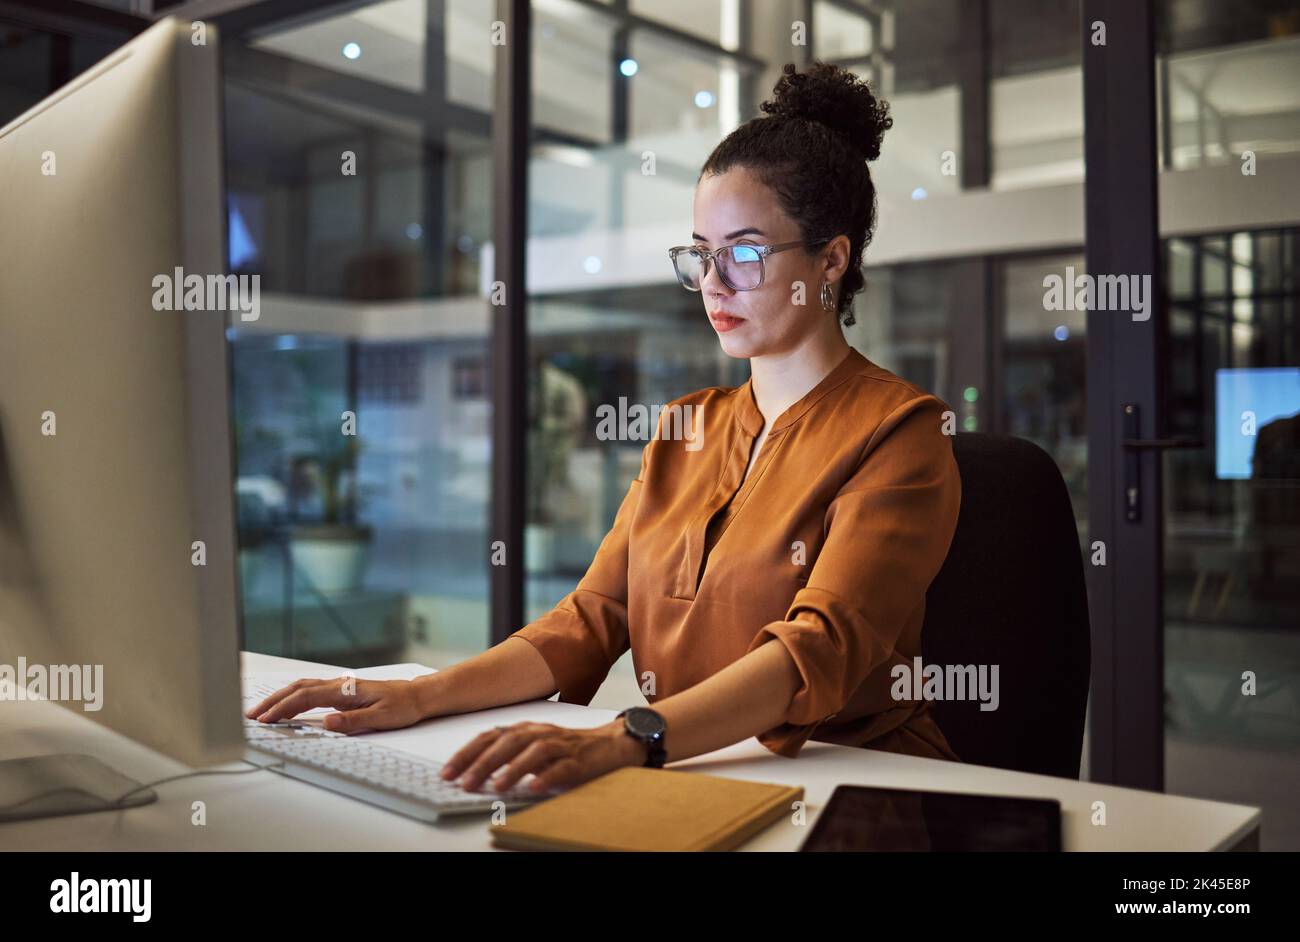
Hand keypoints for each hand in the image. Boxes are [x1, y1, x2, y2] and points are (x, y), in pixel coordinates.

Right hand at [245, 677, 426, 732]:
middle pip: (297, 689)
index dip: (283, 708)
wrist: (417, 696)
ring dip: (281, 698)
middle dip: (273, 701)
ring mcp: (340, 687)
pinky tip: (287, 706)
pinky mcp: (342, 692)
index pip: (305, 698)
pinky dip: (294, 697)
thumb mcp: (382, 717)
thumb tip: (327, 723)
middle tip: (252, 715)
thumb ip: (353, 720)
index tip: (266, 719)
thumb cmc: (403, 706)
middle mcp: (339, 685)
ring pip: (302, 688)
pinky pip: (311, 691)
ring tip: (263, 711)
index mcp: (345, 690)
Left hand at [440, 720, 643, 794]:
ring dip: (513, 769)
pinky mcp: (580, 759)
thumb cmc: (567, 748)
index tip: (448, 772)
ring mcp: (561, 745)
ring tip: (496, 787)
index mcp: (525, 729)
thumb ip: (508, 755)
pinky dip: (548, 776)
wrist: (611, 744)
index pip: (490, 737)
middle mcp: (540, 733)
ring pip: (533, 752)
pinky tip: (535, 788)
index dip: (467, 753)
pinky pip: (562, 767)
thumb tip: (473, 772)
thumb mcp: (534, 748)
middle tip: (464, 782)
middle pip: (507, 742)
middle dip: (483, 763)